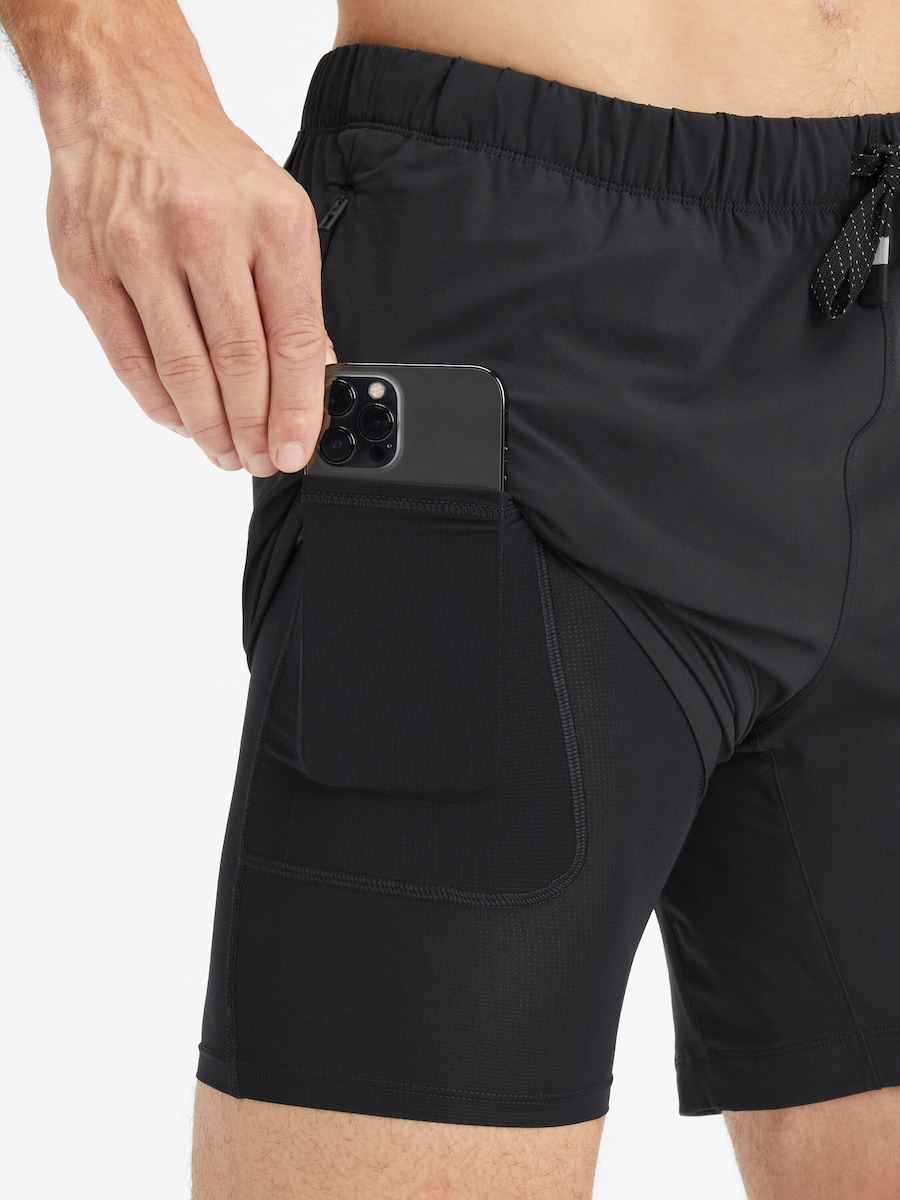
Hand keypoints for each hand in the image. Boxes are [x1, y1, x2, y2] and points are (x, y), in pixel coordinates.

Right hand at [47, 105, 334, 475]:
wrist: (125, 101)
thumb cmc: (209, 167)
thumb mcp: (279, 215)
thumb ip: (296, 298)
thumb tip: (314, 377)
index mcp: (270, 220)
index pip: (292, 338)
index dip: (297, 408)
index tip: (296, 448)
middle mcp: (206, 230)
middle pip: (238, 362)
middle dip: (253, 427)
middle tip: (259, 459)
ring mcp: (140, 248)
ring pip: (183, 369)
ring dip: (208, 427)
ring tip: (224, 451)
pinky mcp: (89, 267)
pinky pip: (130, 359)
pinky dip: (160, 402)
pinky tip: (181, 420)